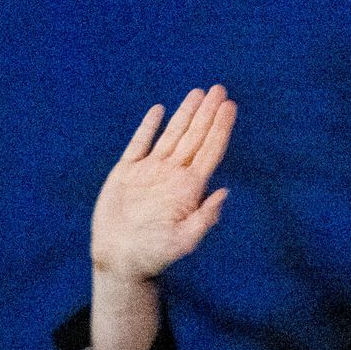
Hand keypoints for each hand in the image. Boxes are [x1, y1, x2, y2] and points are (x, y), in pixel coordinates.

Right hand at [90, 84, 235, 282]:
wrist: (120, 259)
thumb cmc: (154, 256)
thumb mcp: (183, 241)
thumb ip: (204, 218)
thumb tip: (224, 193)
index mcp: (189, 189)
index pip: (210, 151)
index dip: (221, 128)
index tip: (230, 106)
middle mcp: (172, 176)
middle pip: (195, 137)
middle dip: (208, 113)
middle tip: (220, 90)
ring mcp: (150, 172)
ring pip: (172, 135)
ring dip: (185, 114)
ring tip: (198, 93)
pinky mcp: (127, 173)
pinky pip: (139, 144)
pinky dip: (148, 127)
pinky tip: (159, 111)